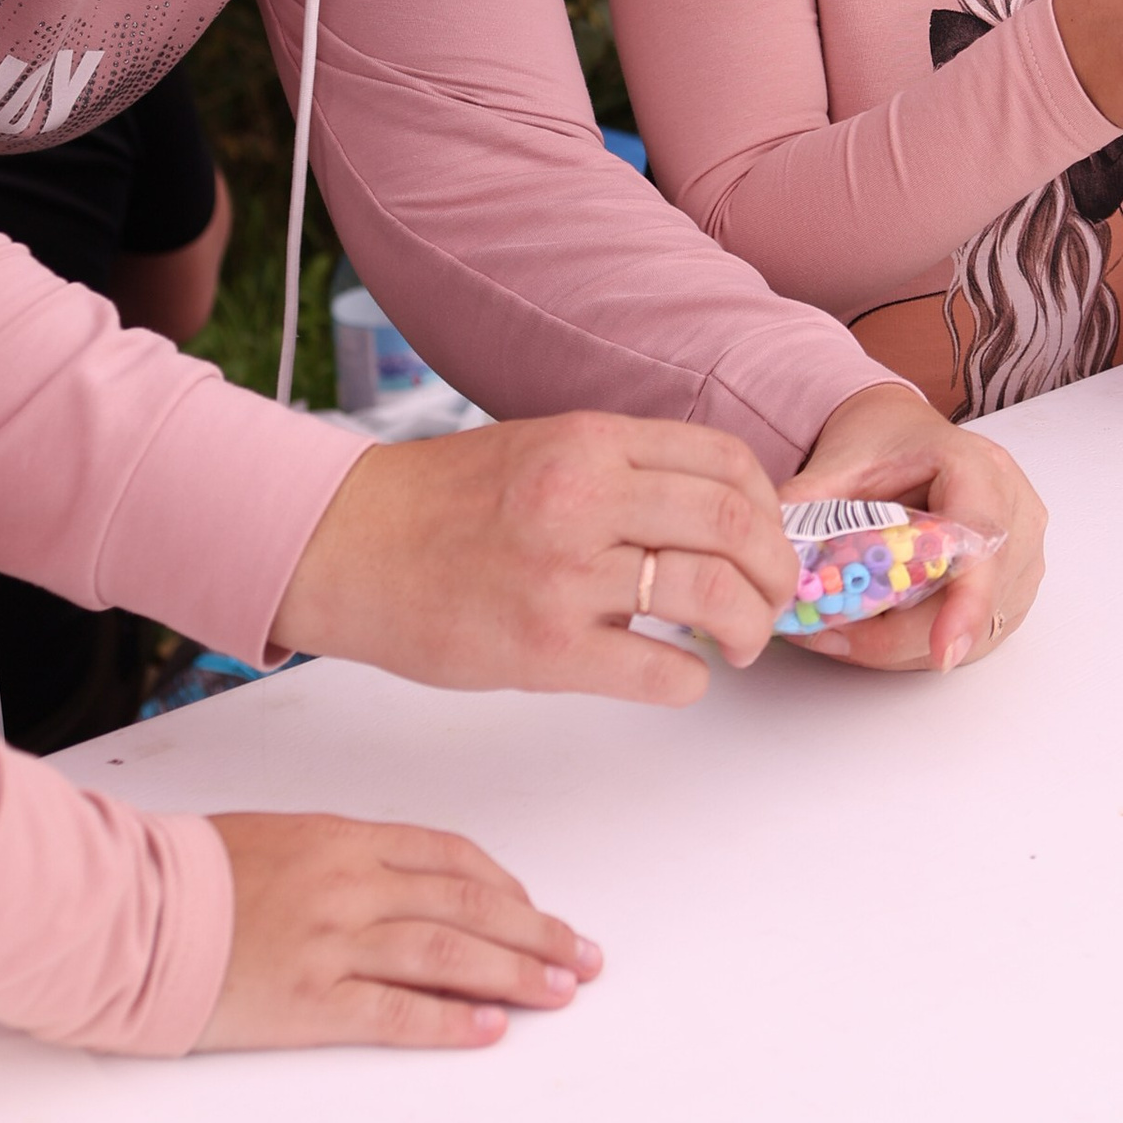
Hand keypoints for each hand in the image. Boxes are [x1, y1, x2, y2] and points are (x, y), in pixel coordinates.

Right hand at [196, 814, 599, 1052]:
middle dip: (537, 931)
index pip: (451, 858)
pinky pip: (395, 1012)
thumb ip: (341, 858)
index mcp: (345, 839)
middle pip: (469, 905)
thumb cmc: (190, 873)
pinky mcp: (307, 1002)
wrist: (125, 908)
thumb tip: (397, 883)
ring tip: (562, 992)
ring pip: (449, 955)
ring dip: (516, 973)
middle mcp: (351, 885)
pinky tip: (490, 1030)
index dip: (506, 887)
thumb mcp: (278, 839)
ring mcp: (333, 943)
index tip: (537, 910)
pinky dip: (449, 1021)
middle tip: (584, 956)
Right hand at [269, 416, 798, 706]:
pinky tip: (680, 675)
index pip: (726, 464)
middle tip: (772, 600)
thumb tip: (714, 513)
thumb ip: (624, 471)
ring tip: (738, 642)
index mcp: (591, 442)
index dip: (770, 508)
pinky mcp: (543, 649)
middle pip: (734, 525)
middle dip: (775, 572)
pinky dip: (690, 679)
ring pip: (709, 594)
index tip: (769, 540)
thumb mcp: (543, 449)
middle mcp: (584, 498)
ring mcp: (564, 574)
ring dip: (747, 626)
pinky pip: (657, 671)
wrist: (348, 546)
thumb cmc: (441, 503)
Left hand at [777, 381, 1046, 673]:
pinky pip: (977, 635)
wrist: (907, 436)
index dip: (965, 603)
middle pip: (974, 601)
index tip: (942, 651)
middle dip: (899, 634)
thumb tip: (773, 555)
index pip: (983, 543)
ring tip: (845, 625)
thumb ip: (807, 504)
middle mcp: (1016, 511)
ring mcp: (1024, 552)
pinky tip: (880, 624)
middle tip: (828, 636)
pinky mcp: (1015, 584)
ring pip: (977, 630)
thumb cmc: (884, 443)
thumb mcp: (839, 462)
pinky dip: (925, 642)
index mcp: (977, 468)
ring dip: (907, 643)